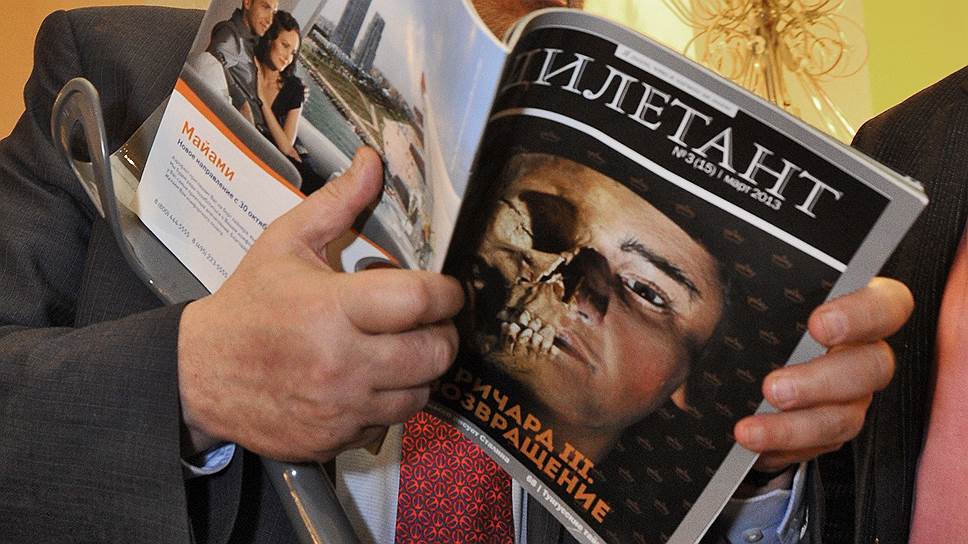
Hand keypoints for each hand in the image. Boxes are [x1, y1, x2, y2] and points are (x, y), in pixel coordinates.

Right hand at [177, 148, 462, 461]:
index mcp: (332, 307)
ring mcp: (340, 407)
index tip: (447, 290)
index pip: (421, 301)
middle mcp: (341, 362)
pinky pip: (388, 423)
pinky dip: (388, 403)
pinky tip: (369, 382)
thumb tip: (372, 162)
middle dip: (442, 334)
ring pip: (419, 394)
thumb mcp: (284, 244)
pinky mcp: (334, 440)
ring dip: (420, 372)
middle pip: (434, 353)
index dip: (447, 293)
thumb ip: (335, 203)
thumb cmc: (249, 304)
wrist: (198, 374)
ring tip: (400, 352)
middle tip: (429, 324)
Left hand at [734, 277, 913, 471]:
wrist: (731, 366)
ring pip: (844, 417)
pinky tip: (752, 442)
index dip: (863, 315)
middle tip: (773, 388)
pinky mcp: (829, 431)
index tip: (819, 324)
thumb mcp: (745, 295)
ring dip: (794, 426)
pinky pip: (817, 447)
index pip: (887, 304)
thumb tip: (709, 269)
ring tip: (749, 429)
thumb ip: (741, 283)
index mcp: (853, 307)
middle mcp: (862, 353)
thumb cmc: (747, 316)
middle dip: (821, 381)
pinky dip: (782, 446)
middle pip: (871, 368)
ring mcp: (851, 397)